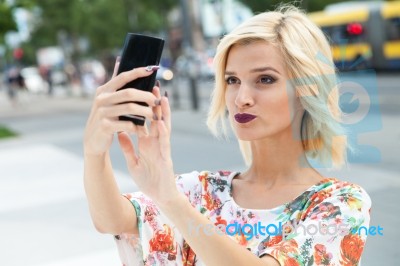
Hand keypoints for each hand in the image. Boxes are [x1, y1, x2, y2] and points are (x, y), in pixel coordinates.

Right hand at [83, 59, 158, 155]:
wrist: (94, 141)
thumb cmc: (105, 119)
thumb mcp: (107, 100)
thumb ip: (115, 83)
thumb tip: (120, 60)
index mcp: (103, 90)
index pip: (123, 77)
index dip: (138, 72)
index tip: (152, 69)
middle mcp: (101, 99)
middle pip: (129, 93)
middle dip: (147, 96)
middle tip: (158, 101)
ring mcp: (102, 112)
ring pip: (131, 108)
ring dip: (146, 112)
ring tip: (155, 116)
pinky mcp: (105, 126)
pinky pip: (127, 124)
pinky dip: (138, 127)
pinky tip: (143, 131)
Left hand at [117, 86, 178, 205]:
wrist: (160, 197)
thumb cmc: (149, 180)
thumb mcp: (134, 162)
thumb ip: (128, 148)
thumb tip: (120, 133)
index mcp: (148, 143)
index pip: (144, 122)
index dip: (140, 108)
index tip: (136, 95)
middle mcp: (156, 142)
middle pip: (154, 119)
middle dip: (153, 103)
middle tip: (150, 86)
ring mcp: (162, 148)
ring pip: (163, 126)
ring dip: (162, 112)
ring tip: (160, 96)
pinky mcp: (166, 157)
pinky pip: (164, 142)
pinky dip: (162, 131)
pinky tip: (160, 120)